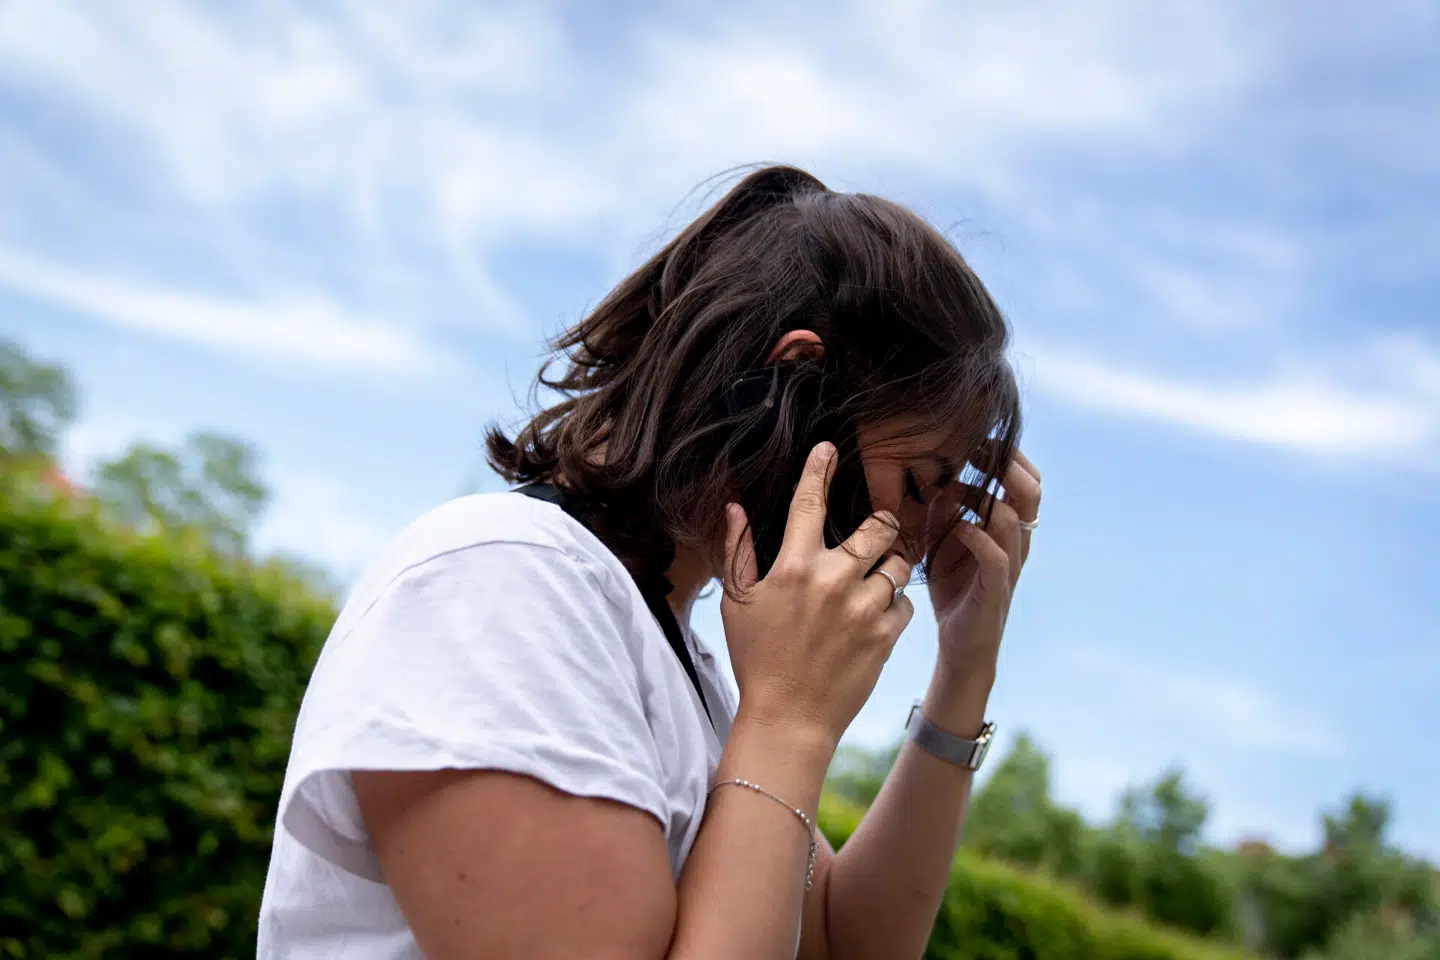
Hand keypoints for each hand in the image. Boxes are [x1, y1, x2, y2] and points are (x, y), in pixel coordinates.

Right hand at [721, 442, 915, 747]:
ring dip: (889, 568)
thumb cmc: (757, 659)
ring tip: (874, 582)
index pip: (808, 503)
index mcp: (793, 567)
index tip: (830, 448)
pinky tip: (876, 616)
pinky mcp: (885, 636)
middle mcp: (832, 580)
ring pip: (897, 564)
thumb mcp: (738, 603)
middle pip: (877, 527)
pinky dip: (895, 605)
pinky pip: (905, 603)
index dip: (819, 469)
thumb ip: (737, 550)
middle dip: (882, 524)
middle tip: (878, 532)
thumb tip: (735, 506)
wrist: (788, 720)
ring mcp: (862, 608)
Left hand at [926, 448, 1041, 676]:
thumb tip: (938, 481)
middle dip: (1007, 465)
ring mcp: (1009, 566)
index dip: (1008, 456)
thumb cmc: (956, 591)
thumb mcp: (944, 543)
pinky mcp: (996, 589)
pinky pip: (996, 556)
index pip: (1026, 481)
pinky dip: (978, 536)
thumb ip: (944, 513)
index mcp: (1010, 529)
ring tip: (959, 484)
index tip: (978, 439)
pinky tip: (959, 527)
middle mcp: (1017, 543)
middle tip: (976, 449)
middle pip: (1032, 492)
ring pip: (1017, 520)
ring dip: (988, 497)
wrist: (961, 645)